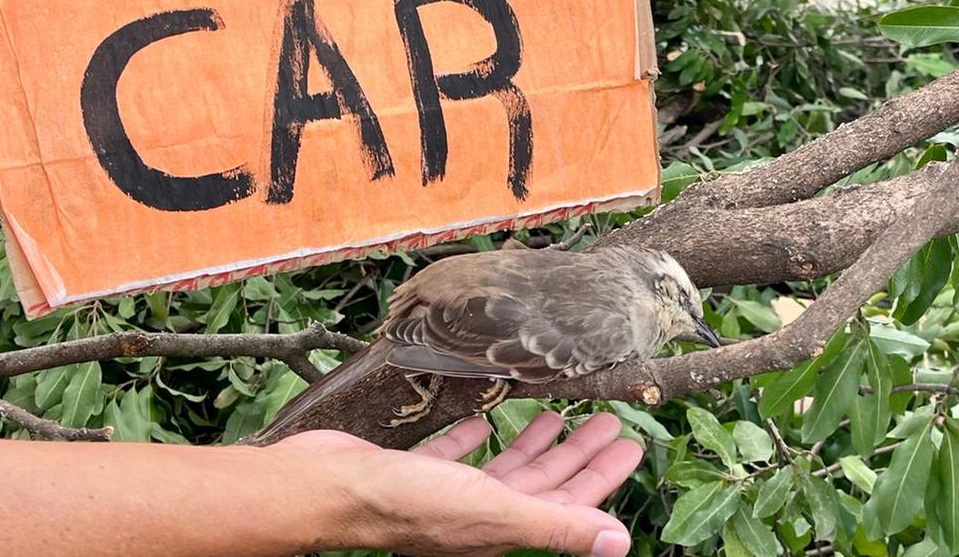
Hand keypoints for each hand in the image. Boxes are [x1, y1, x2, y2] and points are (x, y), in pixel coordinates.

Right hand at [270, 411, 643, 556]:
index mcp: (504, 527)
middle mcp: (479, 514)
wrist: (329, 489)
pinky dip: (475, 437)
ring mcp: (446, 494)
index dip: (602, 476)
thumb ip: (557, 526)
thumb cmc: (408, 502)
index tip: (629, 443)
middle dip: (578, 455)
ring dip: (534, 444)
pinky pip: (456, 454)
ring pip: (504, 468)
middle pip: (543, 484)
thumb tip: (619, 544)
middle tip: (607, 422)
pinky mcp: (416, 472)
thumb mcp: (495, 512)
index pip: (570, 503)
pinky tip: (486, 420)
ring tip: (558, 414)